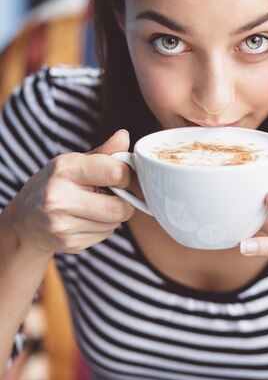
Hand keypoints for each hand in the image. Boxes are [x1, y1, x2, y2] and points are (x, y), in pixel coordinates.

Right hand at [7, 129, 135, 255]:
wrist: (27, 218)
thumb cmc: (56, 184)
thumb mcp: (75, 162)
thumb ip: (104, 153)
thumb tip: (124, 136)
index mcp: (64, 169)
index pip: (115, 172)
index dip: (128, 176)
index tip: (123, 176)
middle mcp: (59, 197)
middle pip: (119, 208)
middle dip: (125, 202)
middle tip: (116, 195)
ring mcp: (62, 224)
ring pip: (114, 223)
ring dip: (114, 215)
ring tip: (97, 206)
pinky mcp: (69, 243)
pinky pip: (105, 235)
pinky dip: (104, 228)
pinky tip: (88, 219)